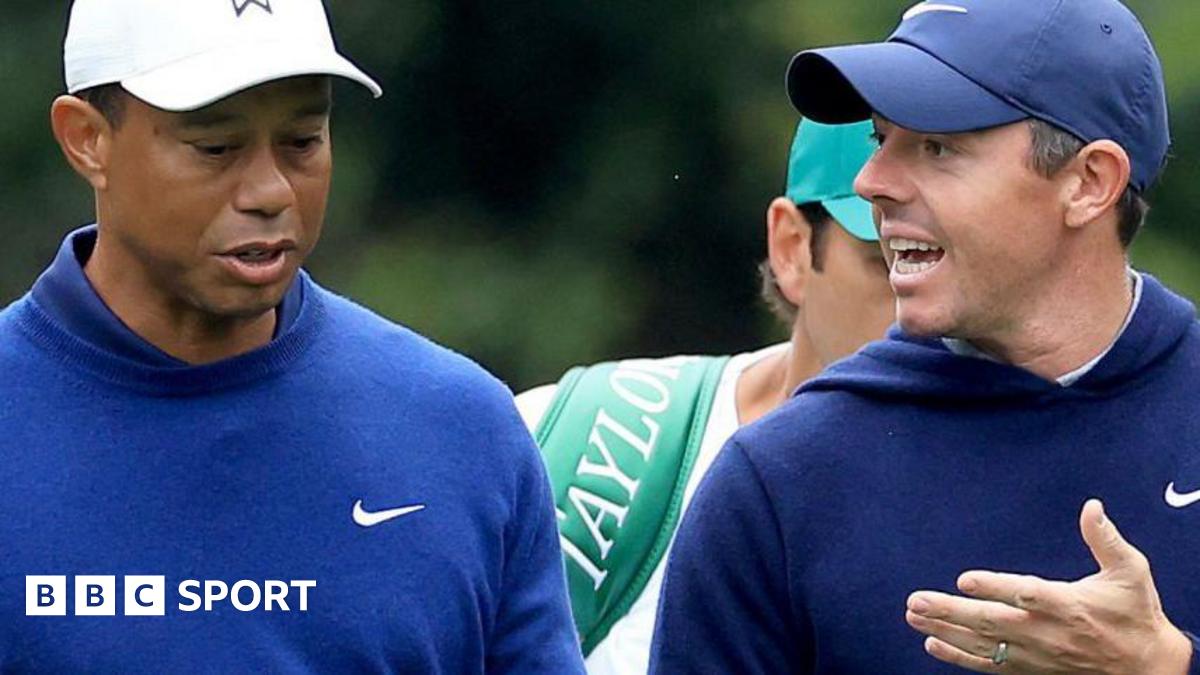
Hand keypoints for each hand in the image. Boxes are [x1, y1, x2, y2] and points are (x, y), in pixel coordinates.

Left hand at [904, 499, 1192, 673]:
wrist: (1147, 667)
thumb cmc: (1135, 614)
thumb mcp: (1129, 572)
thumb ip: (1106, 540)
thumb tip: (1091, 506)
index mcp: (1068, 605)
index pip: (1026, 594)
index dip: (995, 587)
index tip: (965, 579)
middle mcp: (1047, 632)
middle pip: (993, 622)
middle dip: (951, 612)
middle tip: (916, 601)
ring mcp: (1036, 655)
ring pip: (984, 645)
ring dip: (946, 631)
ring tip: (914, 617)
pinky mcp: (1032, 671)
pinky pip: (990, 666)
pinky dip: (960, 658)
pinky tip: (932, 645)